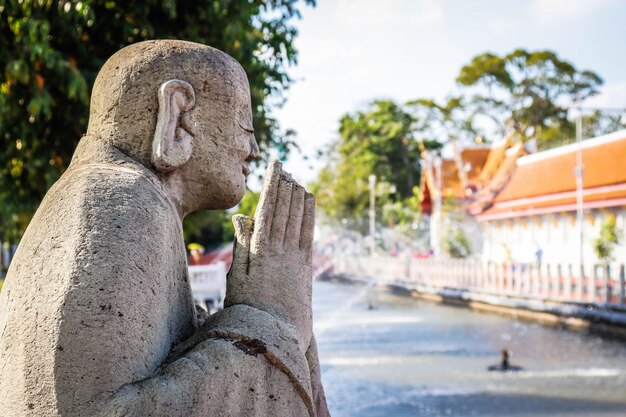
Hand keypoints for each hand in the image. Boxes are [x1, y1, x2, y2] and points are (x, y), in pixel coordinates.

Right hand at [224, 160, 314, 350]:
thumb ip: (242, 244)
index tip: (275, 167)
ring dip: (298, 197)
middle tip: (285, 168)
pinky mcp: (306, 267)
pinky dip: (310, 214)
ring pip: (298, 219)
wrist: (277, 335)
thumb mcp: (237, 277)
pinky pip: (309, 233)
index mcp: (261, 251)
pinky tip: (310, 202)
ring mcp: (296, 258)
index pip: (268, 209)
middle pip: (285, 210)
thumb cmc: (249, 308)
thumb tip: (242, 215)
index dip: (272, 185)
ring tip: (297, 180)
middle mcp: (282, 250)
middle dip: (285, 187)